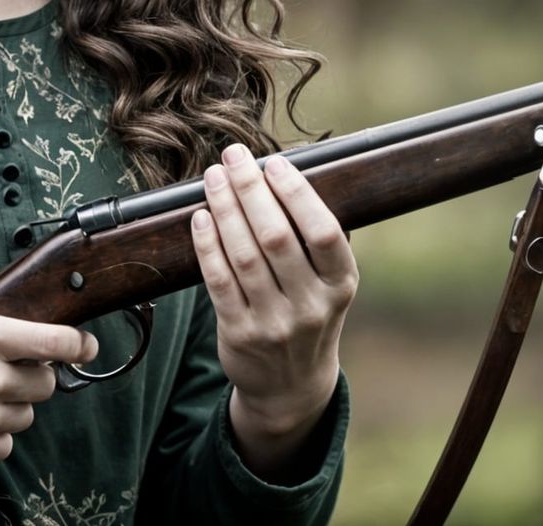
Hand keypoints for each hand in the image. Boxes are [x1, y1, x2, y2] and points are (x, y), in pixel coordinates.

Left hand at [191, 143, 358, 473]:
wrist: (291, 385)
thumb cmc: (309, 313)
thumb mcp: (329, 283)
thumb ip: (313, 239)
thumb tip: (276, 175)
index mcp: (340, 285)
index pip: (323, 232)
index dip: (297, 194)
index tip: (274, 164)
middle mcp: (311, 306)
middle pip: (276, 237)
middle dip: (251, 190)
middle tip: (233, 156)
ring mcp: (274, 323)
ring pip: (243, 255)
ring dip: (225, 209)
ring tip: (214, 178)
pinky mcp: (239, 333)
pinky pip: (218, 280)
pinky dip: (207, 245)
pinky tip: (201, 217)